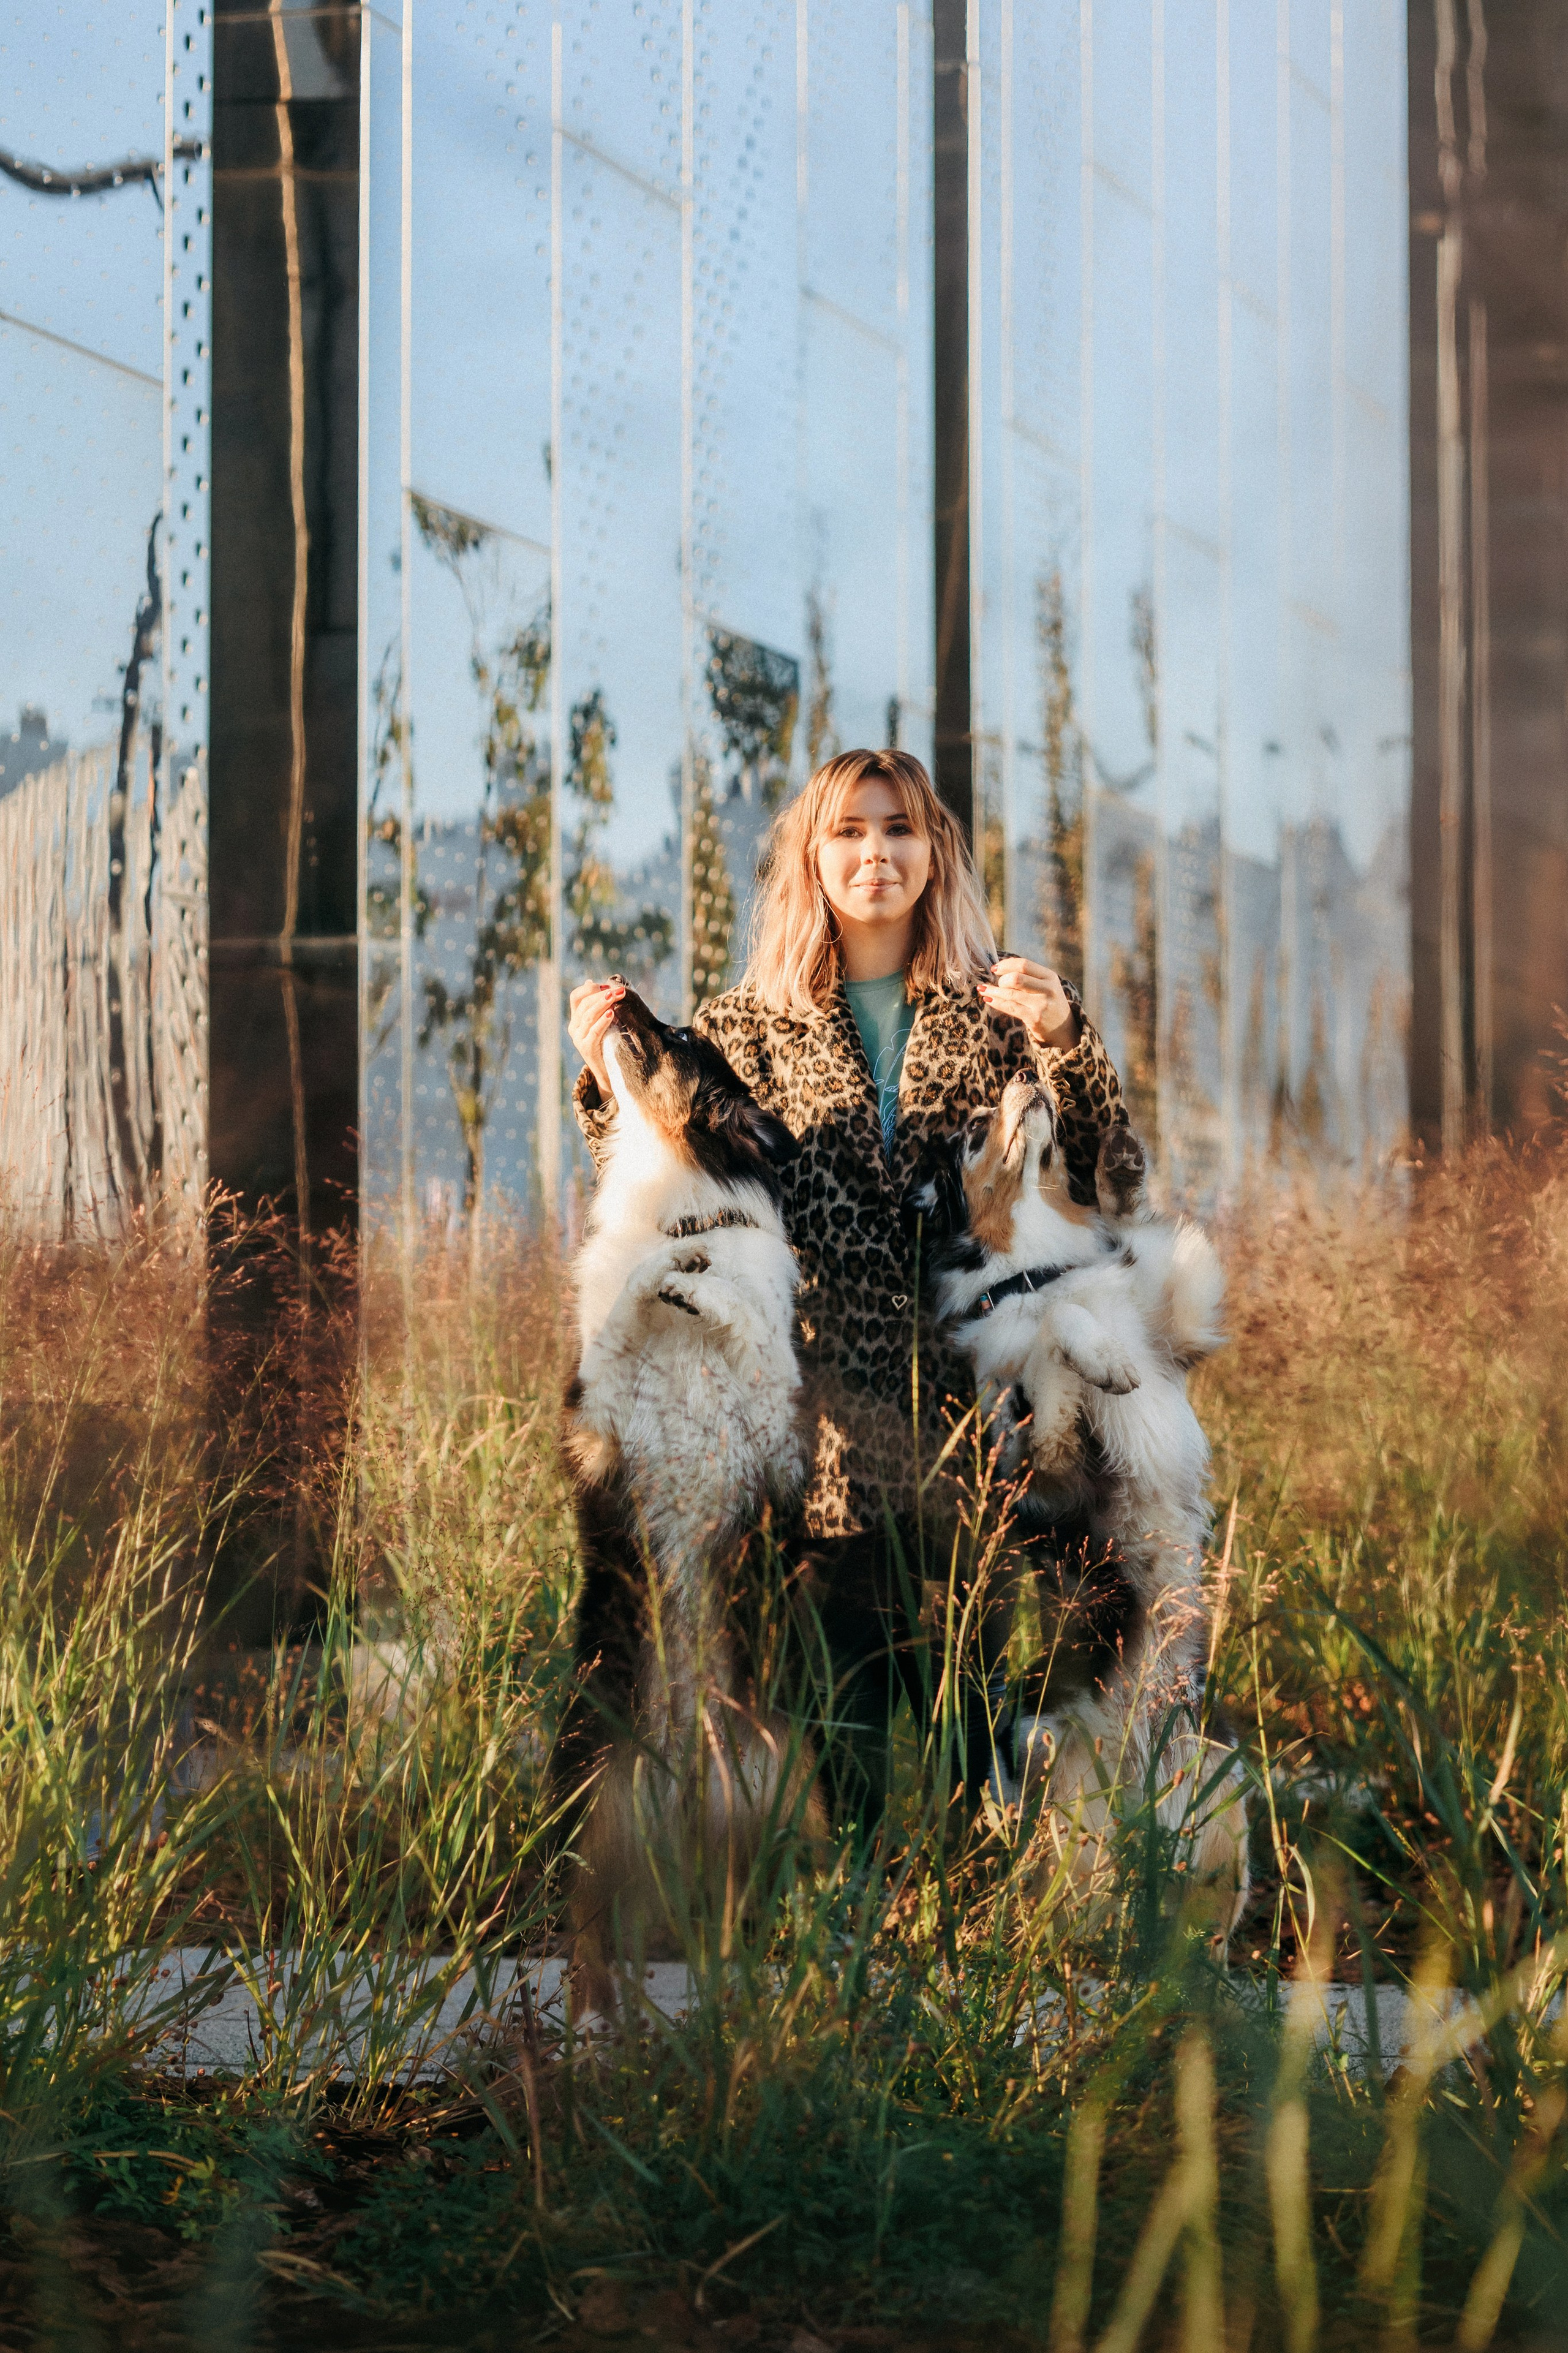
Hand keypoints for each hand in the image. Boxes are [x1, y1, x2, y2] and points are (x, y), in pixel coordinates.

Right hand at [567, 977, 624, 1096]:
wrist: (609, 1070)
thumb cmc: (608, 1042)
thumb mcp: (603, 1021)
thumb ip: (598, 1004)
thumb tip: (590, 981)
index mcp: (576, 1018)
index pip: (576, 996)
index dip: (590, 989)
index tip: (607, 986)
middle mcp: (574, 1027)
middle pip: (584, 1004)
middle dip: (602, 994)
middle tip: (620, 990)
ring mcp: (578, 1038)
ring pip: (588, 1016)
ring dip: (603, 1004)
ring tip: (615, 997)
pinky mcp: (586, 1049)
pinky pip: (593, 1032)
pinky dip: (602, 1022)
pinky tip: (612, 1014)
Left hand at [978, 958, 1079, 1050]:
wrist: (1063, 1028)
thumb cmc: (1049, 1002)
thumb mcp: (1046, 985)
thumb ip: (1028, 975)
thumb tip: (1002, 965)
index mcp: (1050, 976)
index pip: (1024, 964)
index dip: (1006, 965)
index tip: (995, 968)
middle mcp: (1048, 989)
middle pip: (1016, 978)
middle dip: (1001, 980)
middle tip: (998, 984)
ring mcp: (1041, 1004)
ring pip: (1010, 993)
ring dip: (993, 991)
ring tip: (982, 989)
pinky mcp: (1034, 1018)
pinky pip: (1010, 1007)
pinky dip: (996, 1002)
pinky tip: (988, 999)